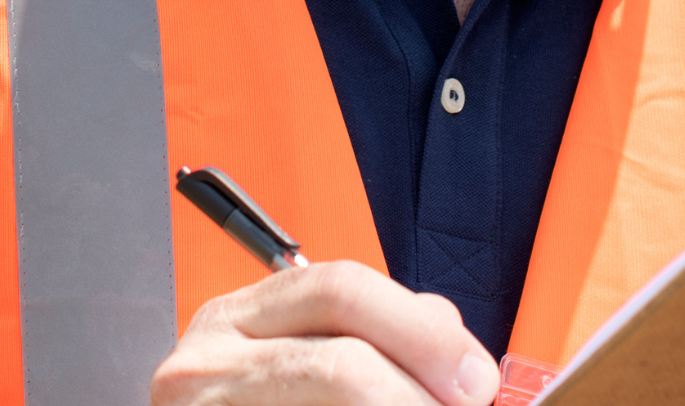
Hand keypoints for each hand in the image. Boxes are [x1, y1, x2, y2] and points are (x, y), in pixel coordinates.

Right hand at [151, 261, 501, 405]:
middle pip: (339, 349)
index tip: (477, 376)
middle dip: (420, 365)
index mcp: (236, 319)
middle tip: (466, 402)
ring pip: (334, 387)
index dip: (422, 330)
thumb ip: (374, 337)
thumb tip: (458, 357)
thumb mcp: (303, 361)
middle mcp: (207, 360)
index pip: (341, 289)